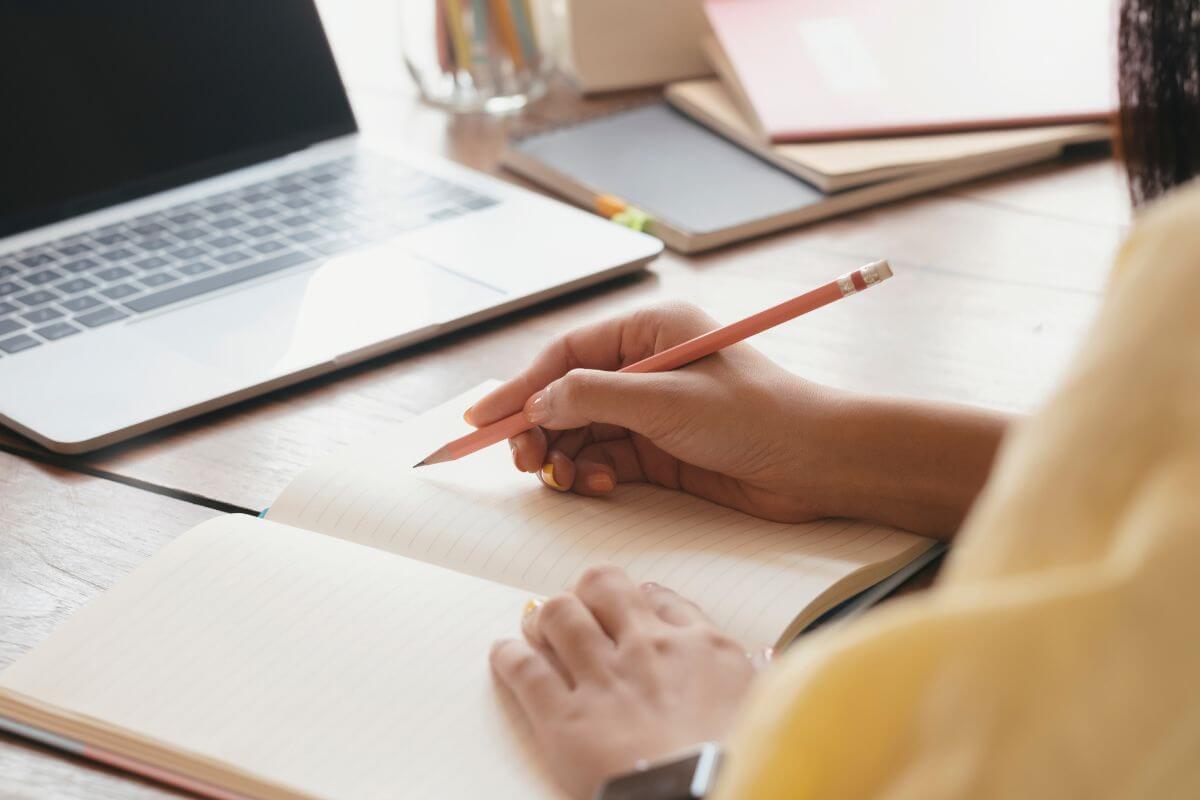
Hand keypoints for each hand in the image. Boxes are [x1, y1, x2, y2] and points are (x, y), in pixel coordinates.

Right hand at [466, 302, 844, 521]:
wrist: (815, 464)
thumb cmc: (755, 416)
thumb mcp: (666, 400)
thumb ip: (594, 397)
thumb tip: (538, 403)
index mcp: (650, 331)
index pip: (567, 354)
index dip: (521, 386)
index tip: (483, 420)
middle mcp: (646, 366)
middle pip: (567, 395)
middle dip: (541, 429)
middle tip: (527, 462)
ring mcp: (652, 409)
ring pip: (582, 431)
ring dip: (565, 457)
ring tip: (565, 480)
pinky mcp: (661, 449)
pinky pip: (605, 458)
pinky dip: (593, 474)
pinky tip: (601, 487)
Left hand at [490, 565, 756, 799]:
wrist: (705, 799)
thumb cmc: (742, 762)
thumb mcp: (765, 708)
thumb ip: (756, 675)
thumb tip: (763, 661)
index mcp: (702, 646)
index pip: (661, 598)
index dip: (640, 597)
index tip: (633, 604)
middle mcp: (648, 648)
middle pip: (603, 587)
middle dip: (588, 592)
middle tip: (582, 606)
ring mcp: (603, 678)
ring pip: (558, 615)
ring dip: (546, 617)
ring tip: (539, 626)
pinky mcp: (564, 717)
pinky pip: (525, 669)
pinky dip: (509, 656)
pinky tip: (505, 652)